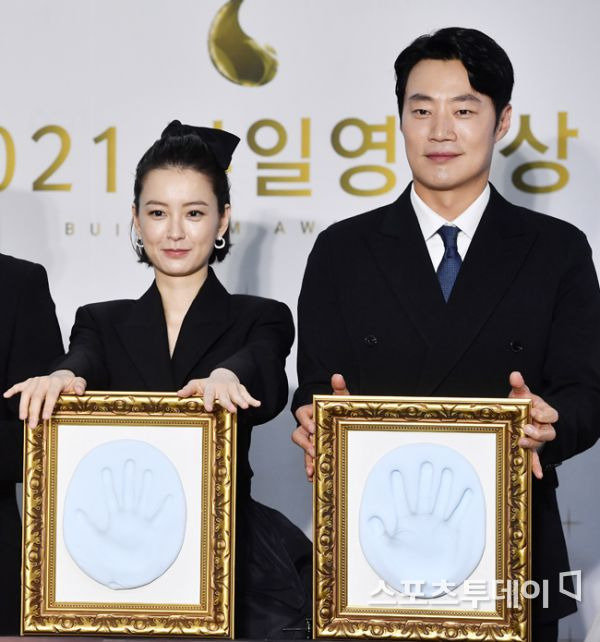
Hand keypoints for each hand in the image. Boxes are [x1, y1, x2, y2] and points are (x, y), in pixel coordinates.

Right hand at [3, 370, 86, 427]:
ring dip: (23, 406)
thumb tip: (79, 391)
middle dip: (34, 411)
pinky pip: (19, 385)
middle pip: (37, 396)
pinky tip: (6, 396)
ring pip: (27, 393)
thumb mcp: (78, 383)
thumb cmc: (70, 384)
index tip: (46, 417)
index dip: (48, 406)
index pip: (52, 394)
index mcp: (56, 381)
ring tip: (23, 418)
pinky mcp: (29, 382)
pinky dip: (12, 390)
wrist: (62, 376)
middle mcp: (44, 380)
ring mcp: (35, 381)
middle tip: (33, 424)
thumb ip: (80, 385)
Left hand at [66, 460, 177, 588]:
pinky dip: (165, 507)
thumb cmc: (113, 561)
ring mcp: (140, 522)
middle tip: (129, 462)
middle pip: (128, 493)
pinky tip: (169, 497)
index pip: (111, 498)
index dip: (108, 485)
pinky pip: (160, 516)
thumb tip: (76, 512)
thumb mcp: (96, 542)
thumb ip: (87, 527)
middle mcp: (128, 518)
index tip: (105, 470)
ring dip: (144, 486)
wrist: (129, 573)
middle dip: (128, 478)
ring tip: (147, 472)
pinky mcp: (151, 529)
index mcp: (115, 520)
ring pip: (143, 499)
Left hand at [177, 367, 259, 412]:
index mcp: (211, 387)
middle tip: (232, 410)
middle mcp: (223, 388)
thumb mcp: (197, 384)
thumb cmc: (208, 384)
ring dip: (242, 400)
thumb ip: (189, 389)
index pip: (209, 394)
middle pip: (226, 396)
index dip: (209, 401)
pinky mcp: (241, 390)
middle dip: (229, 402)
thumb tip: (179, 393)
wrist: (223, 375)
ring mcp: (233, 388)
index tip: (208, 408)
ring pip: (238, 395)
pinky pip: (247, 394)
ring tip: (246, 406)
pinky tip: (258, 404)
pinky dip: (252, 399)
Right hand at [292, 373, 348, 481]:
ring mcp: (310, 441)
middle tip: (314, 450)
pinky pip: (309, 462)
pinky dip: (311, 469)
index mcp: (311, 412)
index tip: (314, 428)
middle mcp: (308, 427)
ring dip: (306, 460)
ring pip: (303, 450)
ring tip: (312, 470)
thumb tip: (338, 376)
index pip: (301, 413)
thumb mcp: (342, 399)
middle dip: (304, 444)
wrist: (346, 423)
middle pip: (298, 434)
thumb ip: (339, 389)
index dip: (305, 421)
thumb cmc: (340, 409)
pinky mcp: (315, 453)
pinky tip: (314, 478)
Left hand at [364, 464, 474, 596]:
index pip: (401, 501)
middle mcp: (422, 521)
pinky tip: (466, 492)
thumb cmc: (404, 568)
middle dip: (425, 480)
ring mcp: (437, 525)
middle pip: (424, 496)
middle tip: (425, 463)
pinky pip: (457, 515)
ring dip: (444, 487)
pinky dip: (462, 505)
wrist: (423, 582)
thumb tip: (371, 519)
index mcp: (406, 523)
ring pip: (441, 501)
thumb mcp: (388, 551)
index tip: (394, 472)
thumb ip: (380, 535)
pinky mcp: (450, 533)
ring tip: (446, 470)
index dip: (398, 488)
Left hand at [508, 371, 556, 479]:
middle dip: (538, 431)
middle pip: (548, 432)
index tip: (533, 411)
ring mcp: (538, 438)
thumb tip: (515, 374)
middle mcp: (544, 426)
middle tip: (526, 428)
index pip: (550, 414)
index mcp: (544, 412)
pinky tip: (537, 474)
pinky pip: (536, 457)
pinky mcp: (531, 447)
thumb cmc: (522, 404)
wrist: (523, 414)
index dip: (543, 413)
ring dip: (533, 444)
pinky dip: (536, 466)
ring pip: (541, 444)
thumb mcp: (520, 394)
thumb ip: (519, 385)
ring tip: (522, 443)